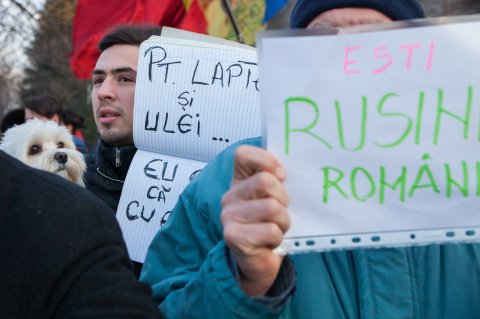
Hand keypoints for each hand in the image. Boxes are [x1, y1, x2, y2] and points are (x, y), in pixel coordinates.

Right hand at [221, 145, 289, 295]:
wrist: (259, 263)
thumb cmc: (270, 226)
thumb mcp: (275, 198)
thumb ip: (278, 181)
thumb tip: (297, 168)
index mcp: (239, 181)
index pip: (243, 154)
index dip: (266, 160)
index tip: (282, 175)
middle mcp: (230, 196)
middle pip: (265, 181)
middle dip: (284, 198)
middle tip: (282, 211)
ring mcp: (229, 216)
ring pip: (271, 207)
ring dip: (284, 221)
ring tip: (278, 228)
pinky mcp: (233, 236)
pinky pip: (270, 230)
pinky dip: (278, 238)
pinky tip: (270, 242)